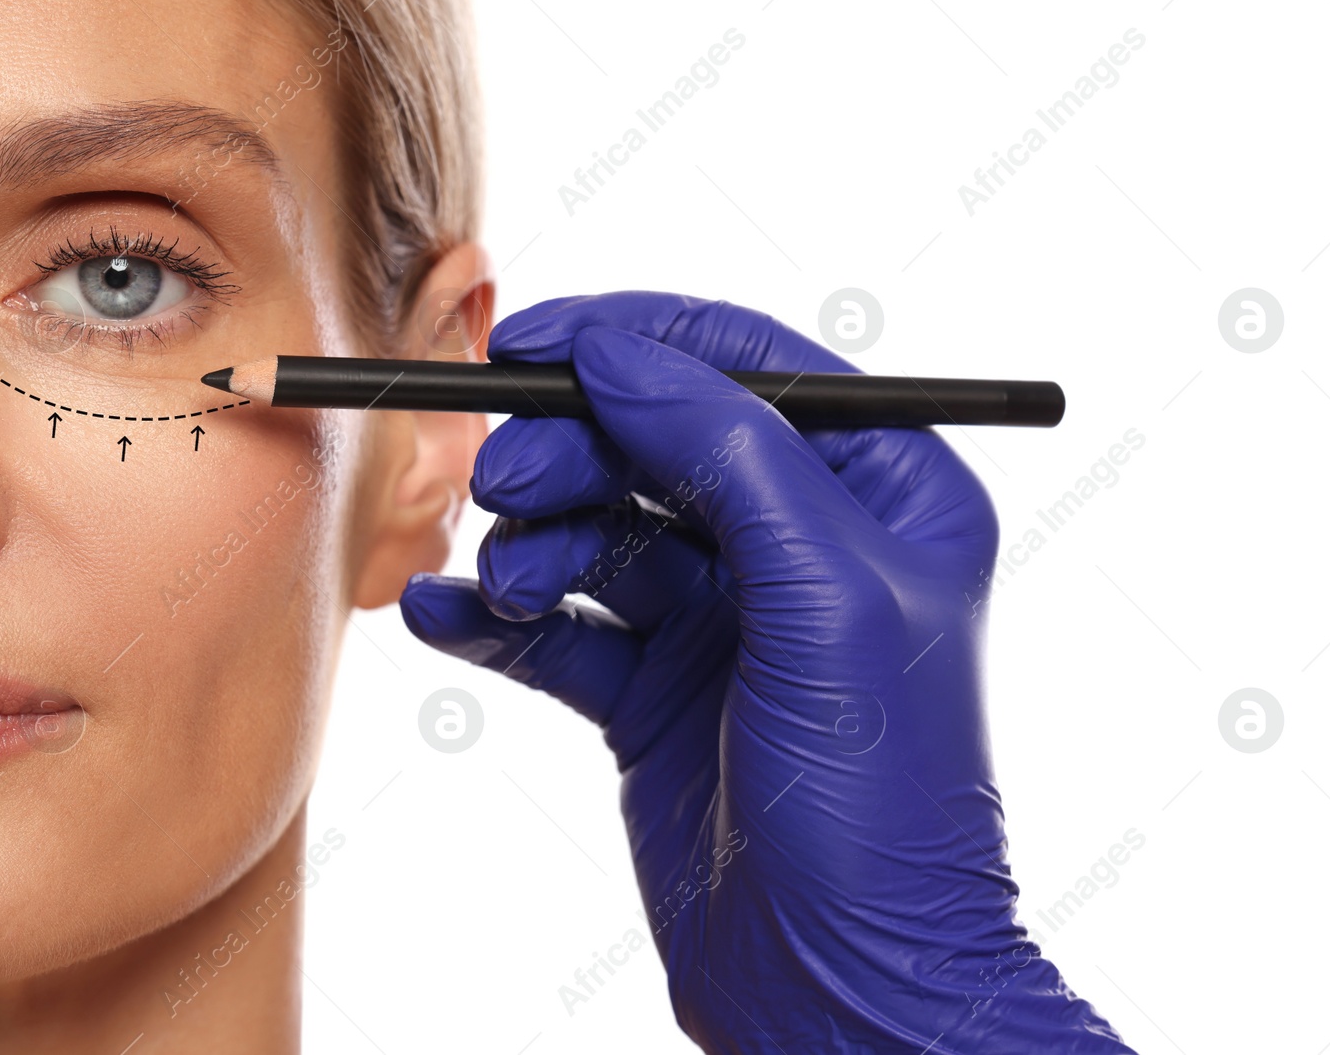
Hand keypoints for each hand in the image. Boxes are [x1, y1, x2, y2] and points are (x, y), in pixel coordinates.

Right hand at [401, 292, 1133, 1053]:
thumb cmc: (880, 806)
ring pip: (602, 531)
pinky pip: (563, 628)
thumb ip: (732, 456)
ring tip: (507, 581)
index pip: (748, 371)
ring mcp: (725, 620)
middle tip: (506, 483)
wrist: (839, 988)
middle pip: (658, 444)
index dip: (637, 342)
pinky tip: (446, 617)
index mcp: (883, 495)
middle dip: (574, 453)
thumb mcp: (825, 600)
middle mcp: (802, 545)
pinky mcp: (657, 693)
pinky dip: (501, 617)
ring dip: (536, 543)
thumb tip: (623, 352)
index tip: (532, 340)